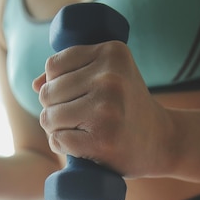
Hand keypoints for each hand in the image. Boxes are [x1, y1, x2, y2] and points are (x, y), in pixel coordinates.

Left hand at [33, 41, 168, 177]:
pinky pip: (58, 140)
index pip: (53, 66)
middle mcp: (110, 79)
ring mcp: (107, 110)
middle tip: (74, 119)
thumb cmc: (129, 107)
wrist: (164, 141)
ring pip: (49, 117)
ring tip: (75, 132)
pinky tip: (77, 147)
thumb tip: (35, 84)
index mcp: (112, 53)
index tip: (73, 96)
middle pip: (48, 93)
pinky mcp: (102, 141)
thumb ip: (75, 72)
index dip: (55, 83)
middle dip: (53, 108)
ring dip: (54, 129)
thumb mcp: (112, 76)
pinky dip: (60, 145)